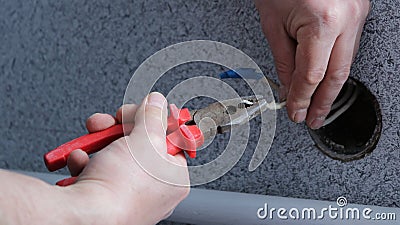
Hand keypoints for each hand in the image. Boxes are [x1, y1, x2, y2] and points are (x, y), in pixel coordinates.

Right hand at [66, 92, 188, 224]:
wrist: (83, 215)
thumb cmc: (121, 189)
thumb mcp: (145, 138)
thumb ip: (152, 116)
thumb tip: (156, 103)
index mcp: (173, 178)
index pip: (170, 141)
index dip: (156, 122)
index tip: (147, 110)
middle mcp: (153, 190)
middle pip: (140, 145)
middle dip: (121, 127)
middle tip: (115, 120)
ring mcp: (127, 195)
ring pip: (115, 155)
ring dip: (100, 142)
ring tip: (92, 140)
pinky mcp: (102, 199)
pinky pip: (97, 171)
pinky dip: (86, 162)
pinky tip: (81, 161)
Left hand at [255, 0, 369, 128]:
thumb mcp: (273, 23)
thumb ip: (284, 60)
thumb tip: (289, 88)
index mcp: (323, 22)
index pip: (312, 76)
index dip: (302, 99)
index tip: (296, 113)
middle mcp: (347, 18)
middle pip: (337, 75)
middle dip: (323, 102)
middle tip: (313, 119)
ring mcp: (358, 14)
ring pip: (346, 63)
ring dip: (330, 87)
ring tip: (317, 104)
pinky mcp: (359, 11)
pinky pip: (348, 47)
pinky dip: (335, 66)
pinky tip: (325, 79)